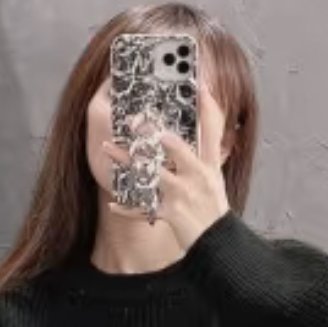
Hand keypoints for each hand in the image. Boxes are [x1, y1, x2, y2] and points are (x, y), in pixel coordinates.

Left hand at [103, 86, 230, 251]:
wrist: (219, 244)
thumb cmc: (213, 211)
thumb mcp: (215, 179)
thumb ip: (207, 155)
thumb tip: (189, 136)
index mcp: (209, 166)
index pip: (212, 129)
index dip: (207, 105)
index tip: (200, 82)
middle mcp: (197, 177)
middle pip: (178, 149)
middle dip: (158, 134)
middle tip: (137, 119)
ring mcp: (184, 195)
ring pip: (153, 174)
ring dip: (128, 162)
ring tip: (108, 148)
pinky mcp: (173, 214)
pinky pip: (145, 210)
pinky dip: (128, 209)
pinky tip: (113, 203)